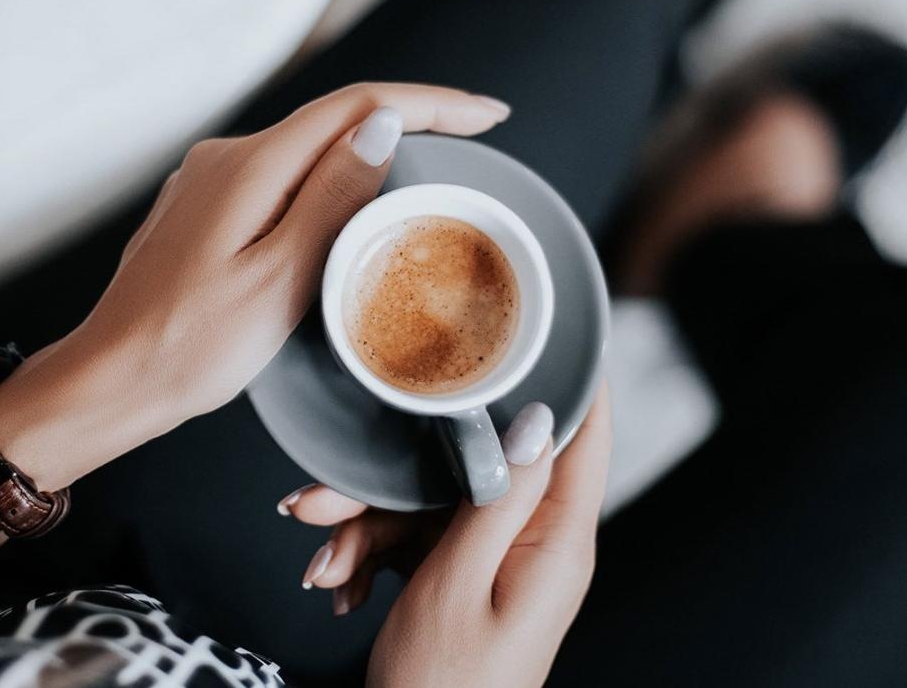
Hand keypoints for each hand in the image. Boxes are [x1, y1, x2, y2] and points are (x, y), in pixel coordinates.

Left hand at [0, 84, 511, 555]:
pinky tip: (356, 203)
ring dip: (373, 148)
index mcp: (249, 168)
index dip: (432, 104)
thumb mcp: (280, 279)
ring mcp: (211, 183)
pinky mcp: (206, 211)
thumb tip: (383, 130)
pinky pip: (283, 177)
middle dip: (412, 118)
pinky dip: (332, 179)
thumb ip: (332, 199)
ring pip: (310, 148)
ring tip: (432, 164)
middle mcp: (226, 159)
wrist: (113, 380)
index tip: (486, 116)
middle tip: (475, 135)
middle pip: (336, 119)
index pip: (358, 107)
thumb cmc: (188, 347)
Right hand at [285, 389, 611, 686]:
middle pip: (477, 468)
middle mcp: (537, 546)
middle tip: (324, 502)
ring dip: (367, 528)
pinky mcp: (467, 580)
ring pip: (433, 502)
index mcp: (557, 544)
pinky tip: (339, 585)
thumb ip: (496, 496)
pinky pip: (419, 539)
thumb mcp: (458, 584)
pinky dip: (371, 556)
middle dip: (395, 481)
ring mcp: (501, 563)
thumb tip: (537, 418)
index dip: (569, 373)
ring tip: (323, 565)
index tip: (542, 319)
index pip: (583, 437)